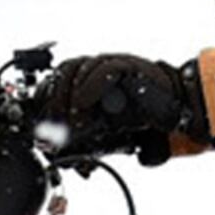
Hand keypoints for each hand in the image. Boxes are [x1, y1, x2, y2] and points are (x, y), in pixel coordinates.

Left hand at [30, 53, 201, 159]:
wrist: (174, 112)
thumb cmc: (142, 120)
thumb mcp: (105, 132)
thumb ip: (83, 137)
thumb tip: (56, 149)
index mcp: (88, 81)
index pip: (57, 80)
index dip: (45, 100)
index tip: (41, 126)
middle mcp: (97, 69)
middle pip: (62, 72)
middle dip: (53, 102)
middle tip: (53, 128)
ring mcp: (112, 64)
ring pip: (77, 67)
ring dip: (68, 98)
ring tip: (71, 123)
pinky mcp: (128, 65)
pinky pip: (102, 70)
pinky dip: (88, 89)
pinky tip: (83, 107)